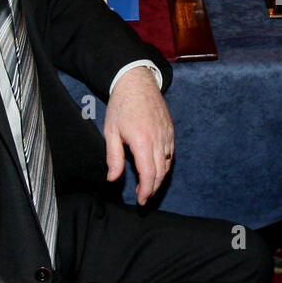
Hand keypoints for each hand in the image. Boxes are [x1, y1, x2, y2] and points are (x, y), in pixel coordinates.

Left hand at [103, 65, 173, 204]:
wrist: (137, 82)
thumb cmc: (121, 105)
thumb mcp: (111, 131)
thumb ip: (113, 157)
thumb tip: (113, 178)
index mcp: (142, 140)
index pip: (149, 174)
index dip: (146, 191)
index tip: (141, 200)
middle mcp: (158, 139)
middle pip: (160, 173)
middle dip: (153, 188)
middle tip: (143, 197)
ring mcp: (167, 135)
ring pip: (167, 164)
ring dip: (159, 178)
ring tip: (148, 185)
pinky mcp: (170, 131)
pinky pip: (170, 153)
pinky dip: (164, 164)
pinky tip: (155, 167)